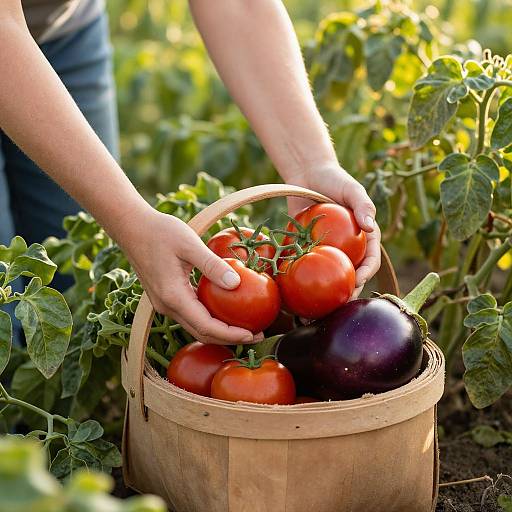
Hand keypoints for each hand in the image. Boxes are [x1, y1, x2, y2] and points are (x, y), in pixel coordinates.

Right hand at [118, 207, 257, 344]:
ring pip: (195, 327)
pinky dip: (209, 319)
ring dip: (219, 331)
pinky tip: (224, 312)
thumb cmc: (159, 232)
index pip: (206, 326)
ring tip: (244, 327)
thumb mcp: (190, 244)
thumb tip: (236, 283)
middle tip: (256, 335)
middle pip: (201, 333)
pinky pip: (190, 316)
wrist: (132, 227)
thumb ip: (212, 265)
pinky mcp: (165, 297)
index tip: (252, 334)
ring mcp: (164, 304)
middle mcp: (167, 306)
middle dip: (229, 338)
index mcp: (173, 296)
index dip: (230, 335)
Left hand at [285, 164, 380, 297]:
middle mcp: (347, 247)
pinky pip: (307, 266)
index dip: (367, 273)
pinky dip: (303, 280)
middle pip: (351, 274)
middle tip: (338, 303)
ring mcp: (327, 250)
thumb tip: (371, 227)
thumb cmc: (334, 179)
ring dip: (325, 293)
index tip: (358, 281)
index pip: (370, 260)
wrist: (307, 175)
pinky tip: (296, 294)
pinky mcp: (308, 249)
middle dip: (347, 291)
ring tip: (317, 308)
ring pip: (329, 276)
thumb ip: (363, 205)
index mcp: (363, 237)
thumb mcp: (352, 189)